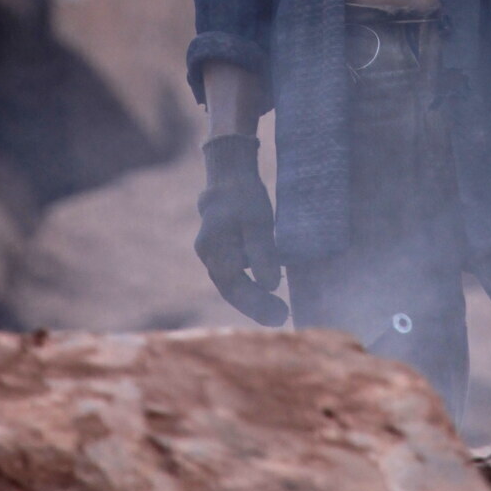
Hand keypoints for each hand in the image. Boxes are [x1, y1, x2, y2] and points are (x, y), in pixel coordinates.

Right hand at [194, 134, 287, 326]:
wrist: (229, 173)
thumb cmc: (243, 194)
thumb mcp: (257, 219)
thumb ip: (262, 252)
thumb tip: (270, 286)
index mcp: (213, 248)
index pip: (234, 285)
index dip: (256, 303)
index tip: (281, 314)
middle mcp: (208, 254)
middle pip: (231, 289)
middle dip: (255, 306)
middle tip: (282, 317)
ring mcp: (212, 253)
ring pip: (232, 283)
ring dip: (253, 298)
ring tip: (277, 310)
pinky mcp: (222, 249)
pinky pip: (235, 273)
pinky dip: (249, 285)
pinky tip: (267, 291)